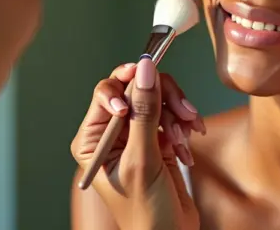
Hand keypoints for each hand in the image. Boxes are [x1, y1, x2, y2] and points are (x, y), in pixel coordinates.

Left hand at [70, 57, 204, 229]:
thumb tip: (145, 69)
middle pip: (138, 90)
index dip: (128, 83)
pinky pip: (172, 116)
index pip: (107, 91)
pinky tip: (186, 149)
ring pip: (159, 100)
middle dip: (163, 99)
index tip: (148, 83)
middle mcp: (112, 134)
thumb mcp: (142, 159)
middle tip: (184, 111)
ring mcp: (136, 135)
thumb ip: (144, 112)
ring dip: (177, 116)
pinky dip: (183, 128)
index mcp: (93, 139)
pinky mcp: (158, 140)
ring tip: (185, 139)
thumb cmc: (145, 211)